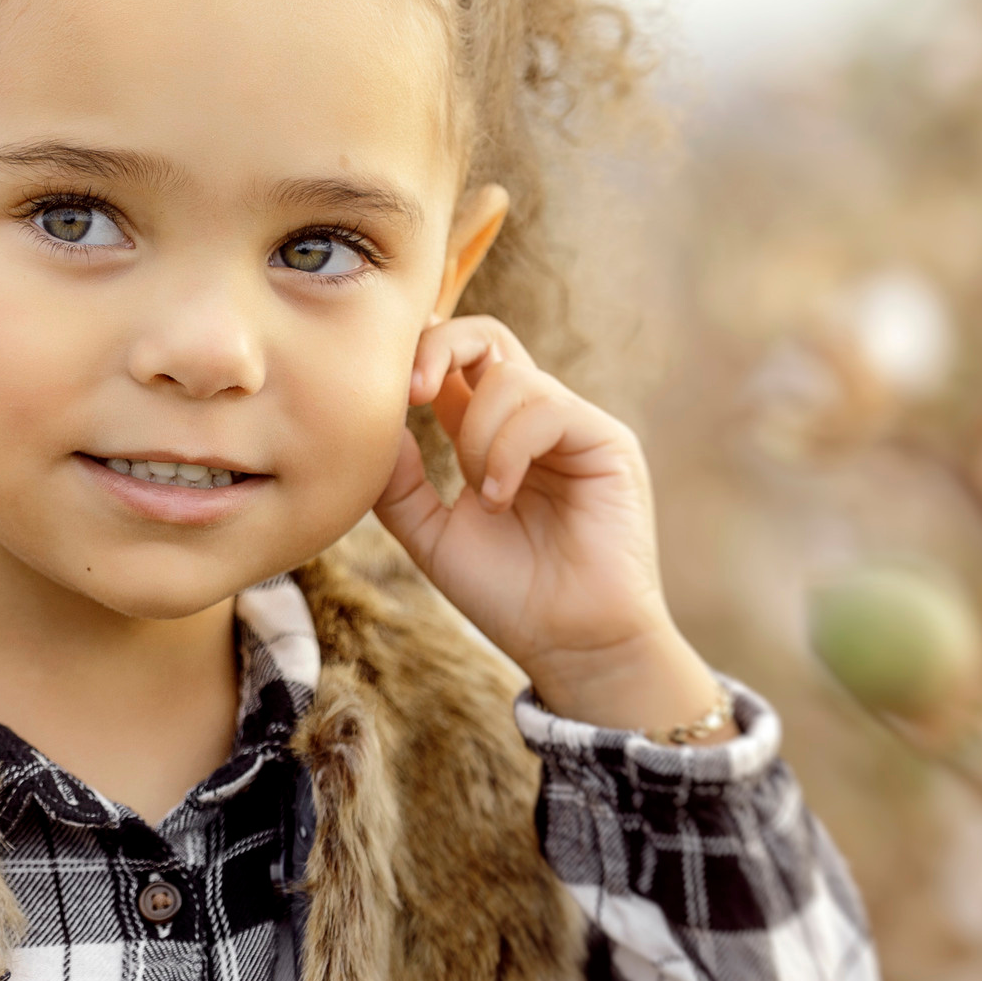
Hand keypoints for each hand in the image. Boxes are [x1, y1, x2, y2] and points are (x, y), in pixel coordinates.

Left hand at [371, 316, 731, 738]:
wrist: (569, 644)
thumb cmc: (506, 595)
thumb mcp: (430, 535)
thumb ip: (398, 482)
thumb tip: (375, 423)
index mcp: (487, 435)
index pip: (453, 361)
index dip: (417, 357)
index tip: (390, 394)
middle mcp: (531, 421)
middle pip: (488, 336)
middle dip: (440, 347)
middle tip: (411, 391)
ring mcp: (572, 427)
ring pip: (511, 378)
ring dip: (477, 435)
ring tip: (483, 496)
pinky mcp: (606, 441)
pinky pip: (547, 408)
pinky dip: (508, 450)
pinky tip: (500, 497)